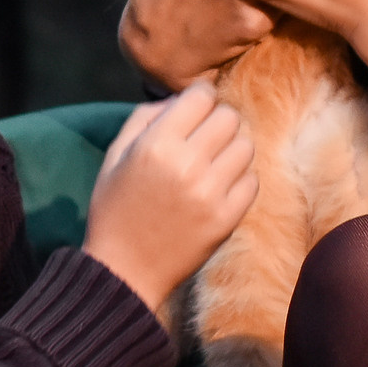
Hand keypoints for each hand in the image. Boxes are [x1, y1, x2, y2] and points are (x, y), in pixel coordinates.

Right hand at [82, 84, 257, 311]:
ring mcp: (210, 193)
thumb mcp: (115, 155)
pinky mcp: (227, 219)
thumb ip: (144, 117)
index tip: (193, 112)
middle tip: (204, 138)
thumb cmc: (115, 209)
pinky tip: (220, 186)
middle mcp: (187, 164)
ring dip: (231, 148)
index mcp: (156, 144)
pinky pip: (252, 181)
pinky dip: (239, 179)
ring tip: (213, 162)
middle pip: (229, 117)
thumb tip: (180, 99)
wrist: (124, 270)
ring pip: (245, 146)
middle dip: (217, 121)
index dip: (198, 99)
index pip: (201, 96)